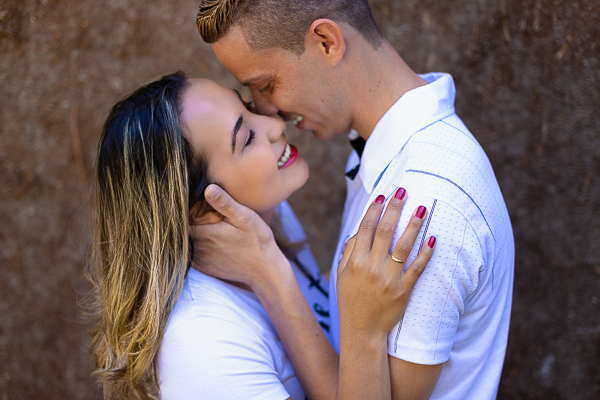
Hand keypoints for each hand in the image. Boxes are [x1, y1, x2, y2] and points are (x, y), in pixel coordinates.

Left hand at [189, 184, 291, 289]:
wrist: (265, 269)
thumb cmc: (257, 240)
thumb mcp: (244, 217)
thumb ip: (224, 203)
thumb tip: (208, 189)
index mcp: (206, 233)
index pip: (183, 219)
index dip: (187, 211)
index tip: (199, 207)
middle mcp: (199, 248)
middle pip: (185, 231)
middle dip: (190, 222)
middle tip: (207, 217)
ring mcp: (201, 260)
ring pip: (188, 243)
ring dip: (194, 235)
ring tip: (213, 230)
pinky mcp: (205, 268)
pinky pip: (193, 255)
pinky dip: (197, 247)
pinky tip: (213, 244)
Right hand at [337, 189, 435, 338]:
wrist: (362, 331)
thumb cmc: (350, 301)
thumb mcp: (342, 276)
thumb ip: (349, 252)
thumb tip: (359, 231)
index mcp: (355, 262)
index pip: (365, 228)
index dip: (374, 210)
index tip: (382, 196)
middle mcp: (371, 267)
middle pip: (385, 231)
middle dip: (394, 208)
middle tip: (403, 191)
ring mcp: (389, 279)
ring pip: (403, 246)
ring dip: (413, 224)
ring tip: (422, 207)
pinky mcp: (403, 290)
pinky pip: (417, 268)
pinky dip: (425, 252)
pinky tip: (432, 238)